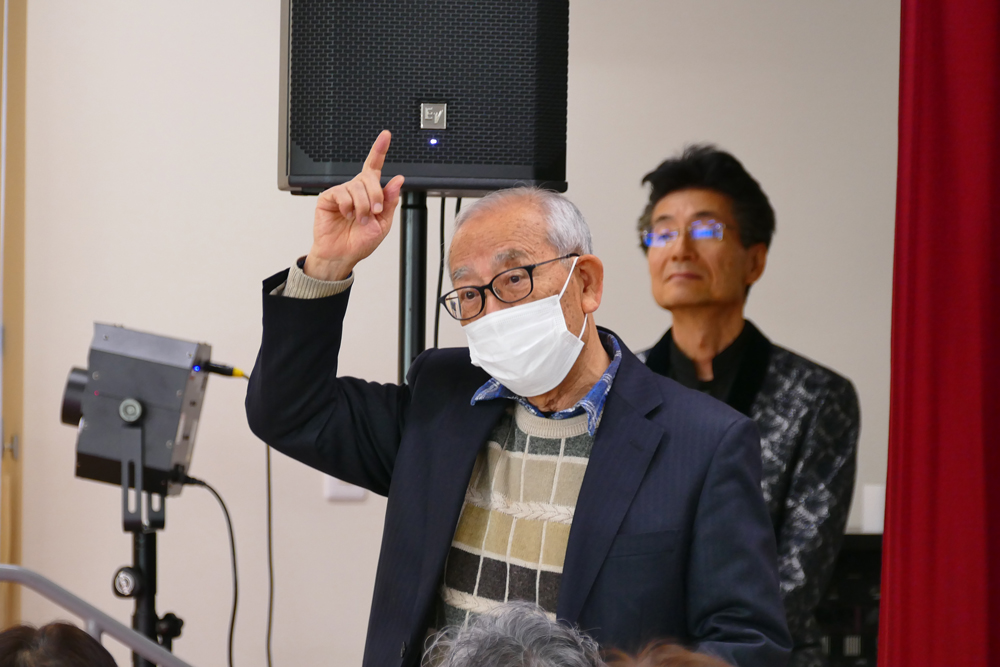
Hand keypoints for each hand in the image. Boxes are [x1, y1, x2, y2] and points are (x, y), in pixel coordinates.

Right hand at [304, 130, 404, 280]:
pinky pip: (342, 194)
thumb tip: (397, 180)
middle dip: (375, 196)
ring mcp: (342, 192)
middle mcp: (356, 189)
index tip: (386, 135)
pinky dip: (348, 207)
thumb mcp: (383, 224)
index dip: (380, 150)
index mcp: (370, 193)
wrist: (342, 255)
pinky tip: (346, 216)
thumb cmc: (360, 241)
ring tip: (359, 220)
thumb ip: (389, 201)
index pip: (375, 167)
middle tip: (374, 213)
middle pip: (370, 177)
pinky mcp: (329, 197)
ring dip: (362, 206)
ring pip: (357, 187)